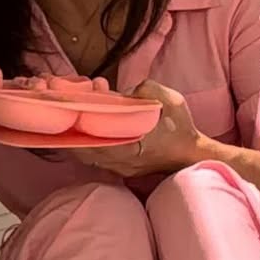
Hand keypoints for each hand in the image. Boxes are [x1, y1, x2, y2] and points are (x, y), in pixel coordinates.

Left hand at [78, 80, 202, 178]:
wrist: (190, 154)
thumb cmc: (181, 128)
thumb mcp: (168, 99)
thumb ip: (142, 91)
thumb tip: (118, 93)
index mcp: (132, 146)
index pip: (96, 135)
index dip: (83, 117)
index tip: (79, 99)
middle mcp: (122, 161)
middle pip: (84, 146)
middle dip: (73, 123)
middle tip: (68, 103)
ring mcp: (119, 168)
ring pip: (86, 153)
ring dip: (76, 133)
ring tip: (71, 111)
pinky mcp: (119, 169)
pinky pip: (94, 157)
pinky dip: (85, 141)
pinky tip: (82, 124)